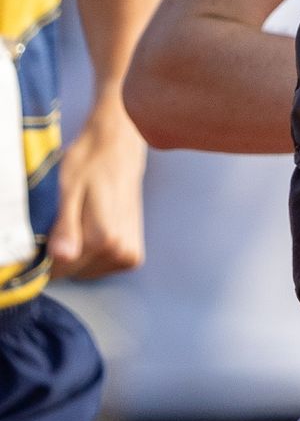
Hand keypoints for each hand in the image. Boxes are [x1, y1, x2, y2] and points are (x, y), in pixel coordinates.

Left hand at [48, 103, 146, 278]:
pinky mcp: (132, 255)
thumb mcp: (69, 189)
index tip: (53, 224)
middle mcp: (121, 250)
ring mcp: (129, 254)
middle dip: (63, 249)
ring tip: (84, 217)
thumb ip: (65, 227)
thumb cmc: (90, 163)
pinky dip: (91, 254)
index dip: (47, 249)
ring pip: (85, 271)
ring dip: (78, 251)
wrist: (118, 148)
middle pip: (72, 272)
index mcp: (104, 238)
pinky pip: (100, 268)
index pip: (57, 270)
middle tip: (69, 215)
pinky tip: (94, 227)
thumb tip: (62, 257)